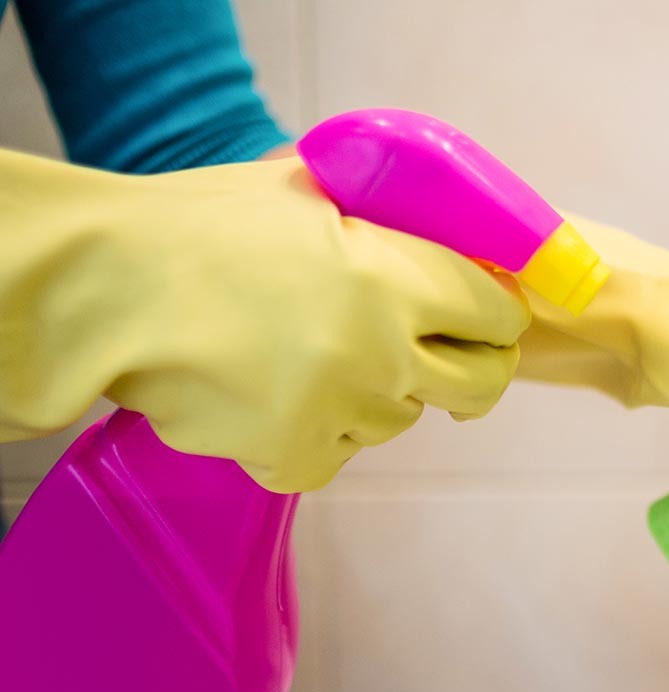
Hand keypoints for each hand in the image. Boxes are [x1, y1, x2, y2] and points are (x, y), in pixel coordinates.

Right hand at [0, 151, 529, 491]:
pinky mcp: (298, 458)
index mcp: (396, 277)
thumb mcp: (301, 193)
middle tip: (451, 365)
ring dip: (374, 395)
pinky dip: (313, 433)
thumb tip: (428, 220)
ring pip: (399, 419)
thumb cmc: (198, 230)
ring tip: (309, 358)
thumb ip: (378, 213)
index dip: (496, 314)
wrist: (107, 295)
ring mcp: (343, 412)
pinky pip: (335, 453)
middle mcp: (385, 353)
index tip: (485, 317)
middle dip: (475, 373)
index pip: (498, 314)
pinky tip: (270, 396)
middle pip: (481, 386)